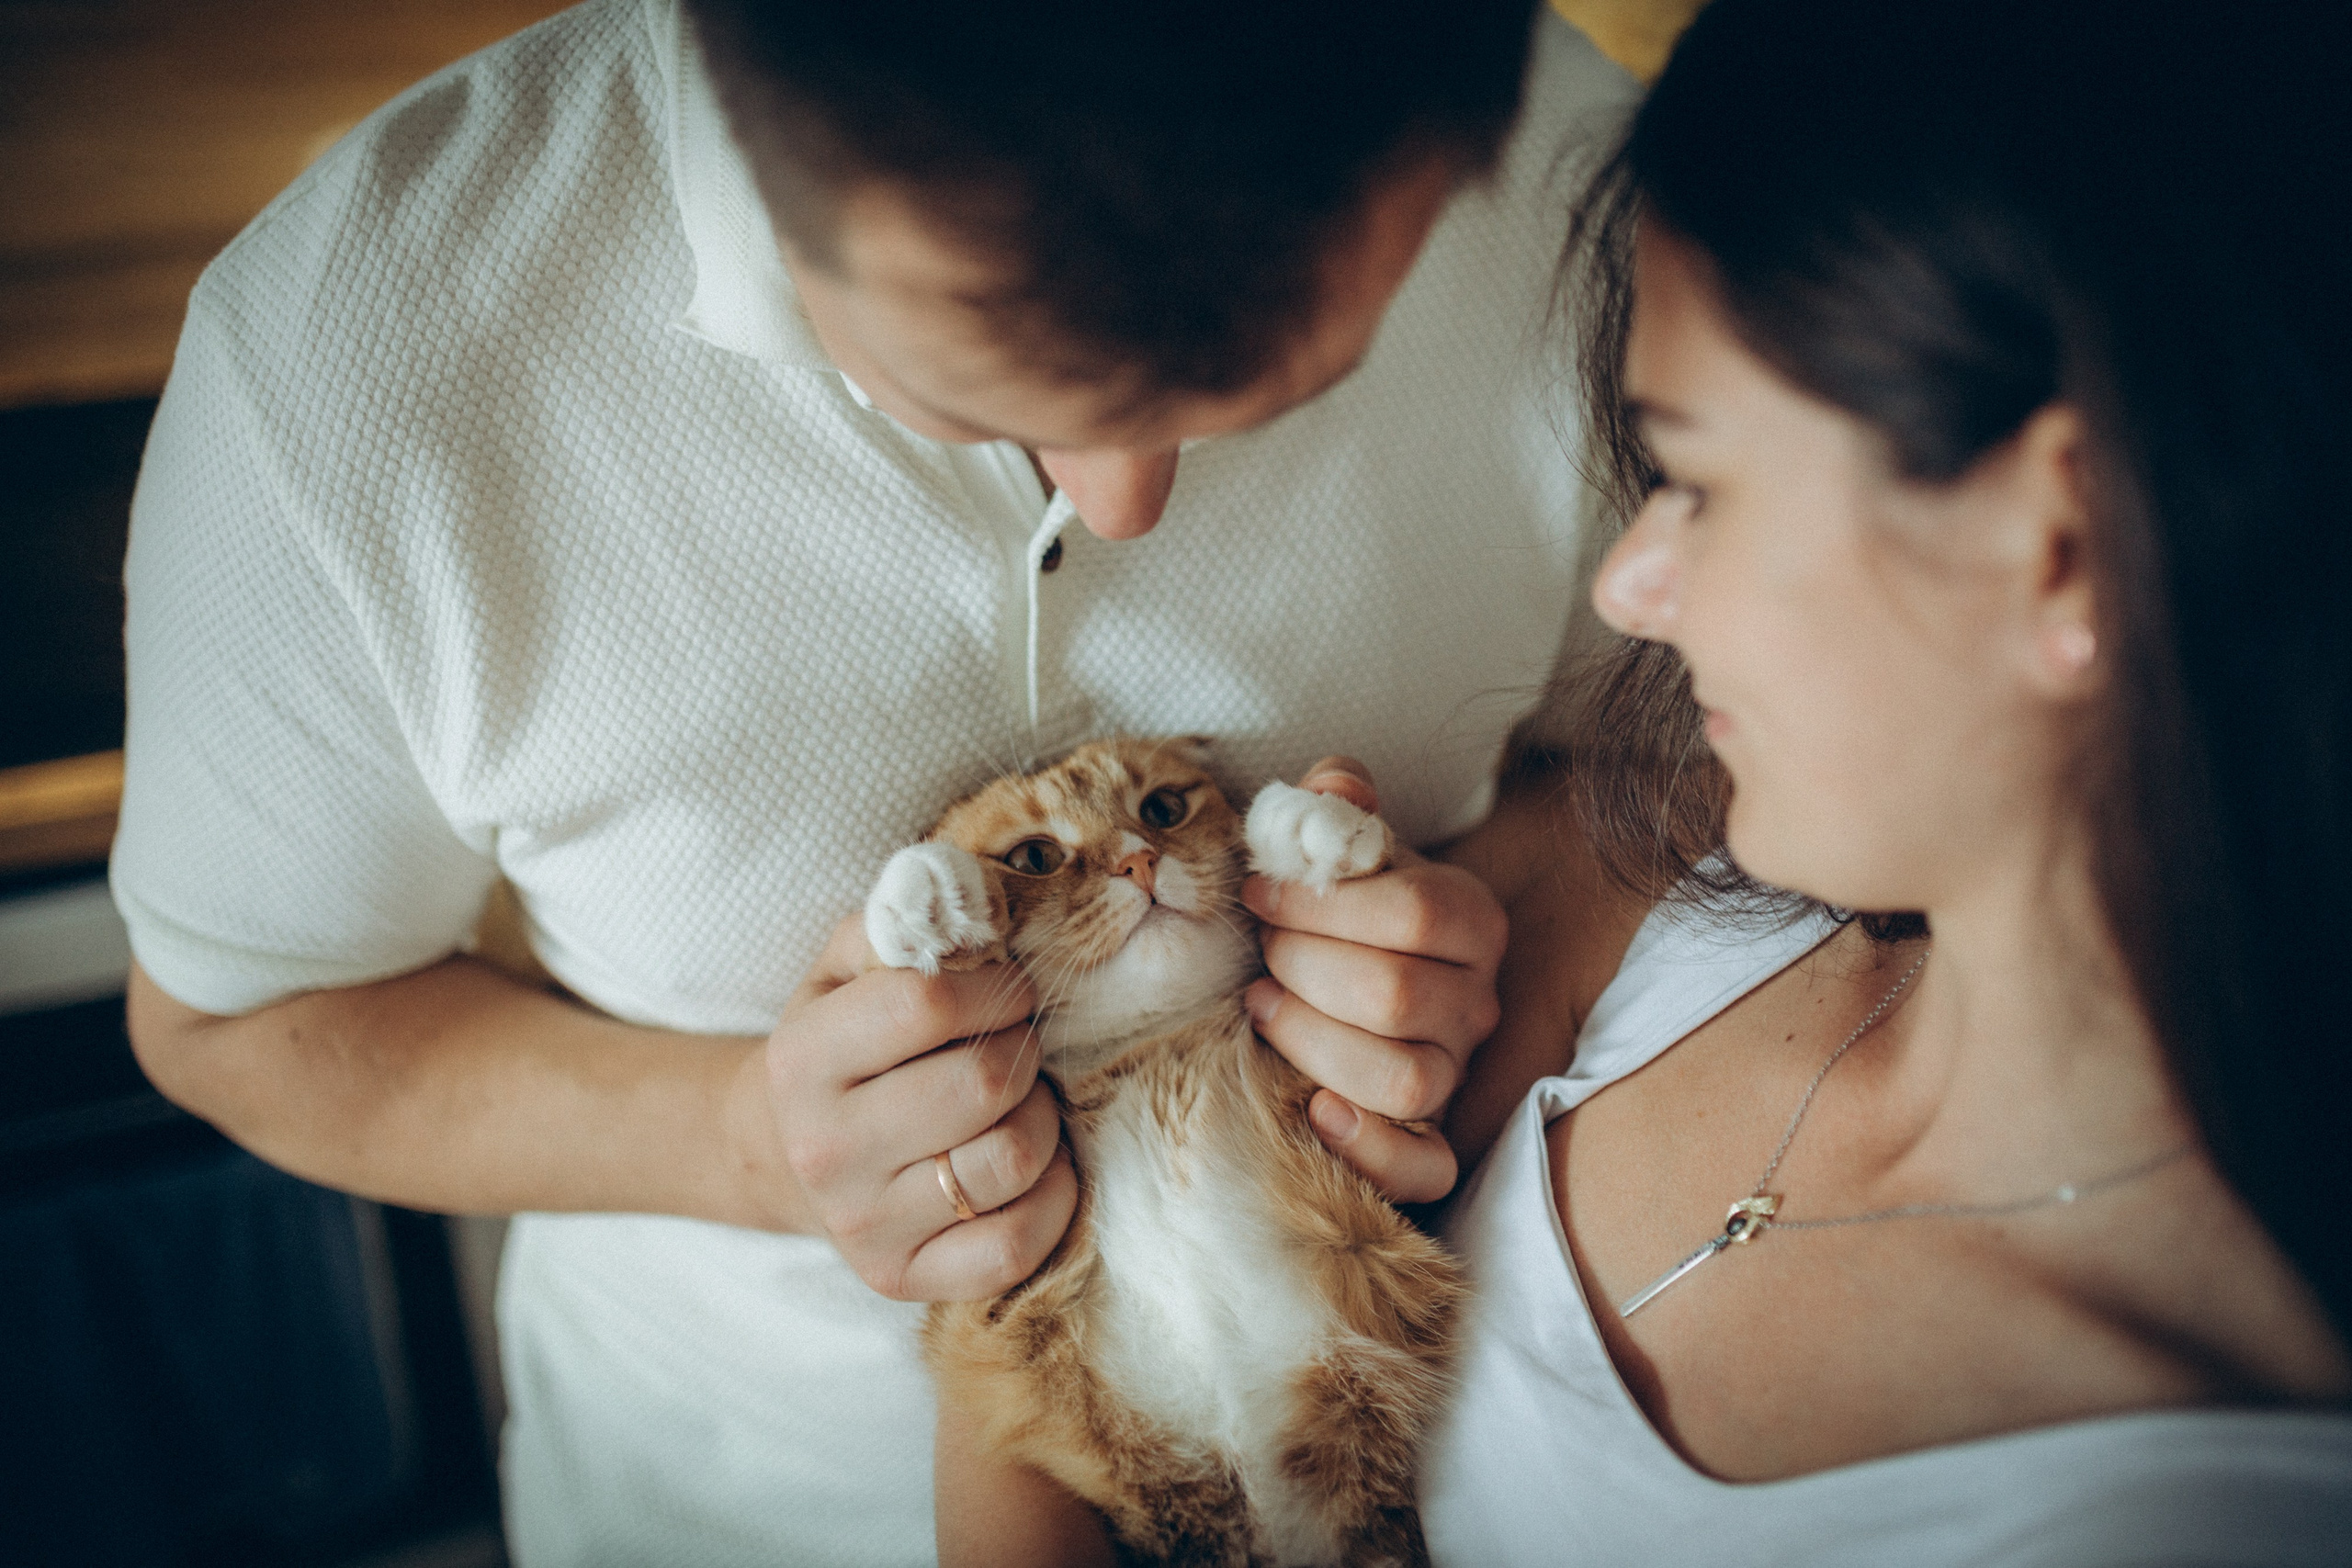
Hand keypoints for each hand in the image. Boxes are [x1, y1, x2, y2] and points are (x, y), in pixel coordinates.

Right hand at [760, 913, 1077, 1300]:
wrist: (787, 1150)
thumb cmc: (843, 1043)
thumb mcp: (846, 967)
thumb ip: (904, 922)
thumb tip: (981, 903)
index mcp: (803, 1057)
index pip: (927, 1003)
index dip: (997, 987)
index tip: (1011, 991)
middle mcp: (823, 1147)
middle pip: (981, 1086)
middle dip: (1023, 1053)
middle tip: (1019, 1047)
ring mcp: (862, 1224)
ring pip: (1009, 1160)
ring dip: (1042, 1120)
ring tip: (1022, 1103)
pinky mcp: (902, 1279)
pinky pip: (1016, 1243)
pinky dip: (1052, 1198)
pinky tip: (1035, 1168)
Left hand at [1242, 758, 1506, 1203]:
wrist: (1344, 983)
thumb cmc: (1335, 915)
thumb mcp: (1338, 853)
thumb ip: (1334, 810)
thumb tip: (1333, 786)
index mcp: (1470, 920)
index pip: (1417, 910)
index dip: (1322, 903)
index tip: (1256, 893)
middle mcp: (1476, 1001)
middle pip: (1399, 993)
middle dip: (1305, 965)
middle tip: (1259, 950)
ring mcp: (1458, 1074)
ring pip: (1407, 1078)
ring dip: (1314, 1040)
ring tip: (1262, 1005)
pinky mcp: (1431, 1144)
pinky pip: (1424, 1166)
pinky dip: (1366, 1146)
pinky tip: (1312, 1111)